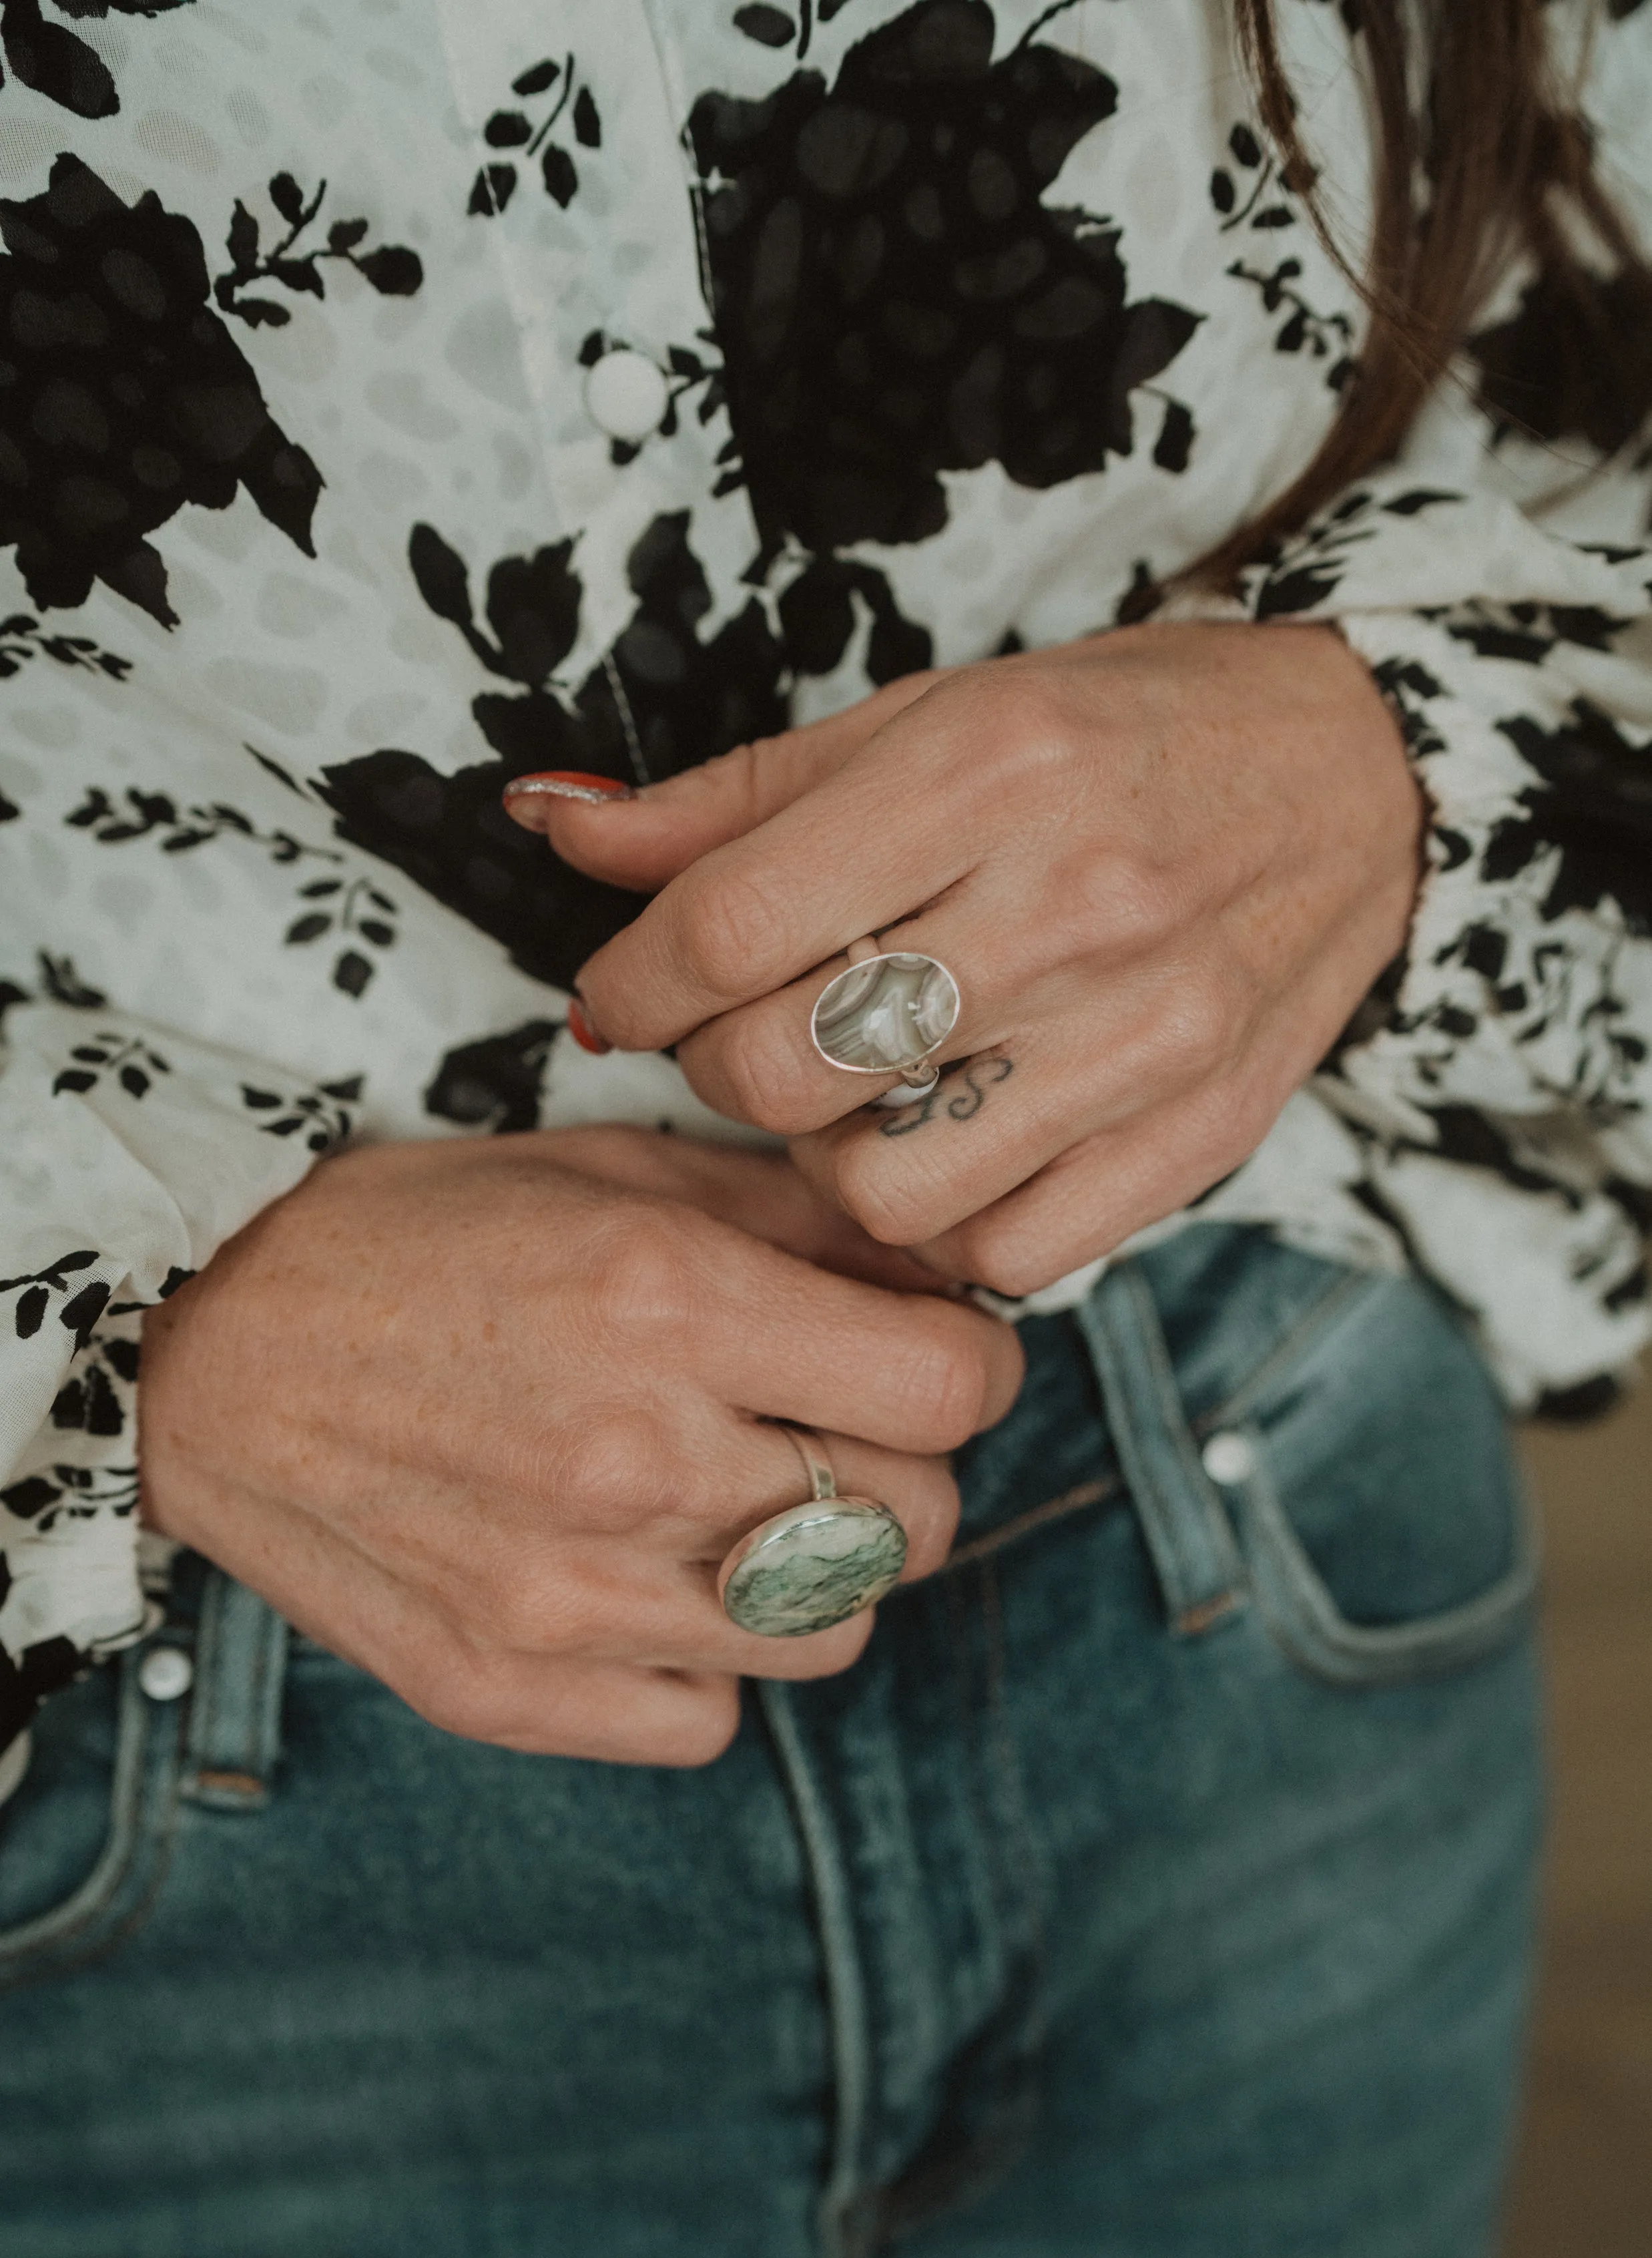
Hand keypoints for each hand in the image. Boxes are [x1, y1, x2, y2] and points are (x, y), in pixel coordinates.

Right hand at [139, 1127, 1021, 1765]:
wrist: (210, 1352)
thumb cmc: (423, 1242)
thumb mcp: (617, 1175)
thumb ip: (802, 1225)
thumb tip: (955, 1286)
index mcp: (671, 1304)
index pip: (951, 1389)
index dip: (971, 1368)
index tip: (935, 1358)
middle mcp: (635, 1459)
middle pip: (916, 1523)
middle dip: (902, 1467)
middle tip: (827, 1427)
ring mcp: (571, 1596)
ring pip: (833, 1636)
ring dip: (814, 1570)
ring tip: (730, 1503)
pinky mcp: (512, 1691)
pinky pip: (711, 1720)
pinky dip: (705, 1662)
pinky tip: (645, 1580)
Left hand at [509, 624, 1420, 1293]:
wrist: (1360, 783)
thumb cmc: (1122, 737)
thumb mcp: (930, 717)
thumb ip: (737, 796)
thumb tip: (551, 826)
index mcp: (985, 767)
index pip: (729, 925)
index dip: (636, 979)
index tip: (625, 991)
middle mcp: (1069, 901)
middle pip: (785, 1069)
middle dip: (716, 1066)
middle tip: (741, 1034)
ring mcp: (1145, 1034)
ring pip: (884, 1188)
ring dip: (828, 1160)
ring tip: (856, 1097)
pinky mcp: (1199, 1137)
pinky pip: (1005, 1256)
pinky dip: (947, 1224)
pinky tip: (954, 1148)